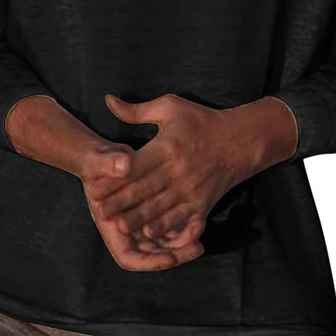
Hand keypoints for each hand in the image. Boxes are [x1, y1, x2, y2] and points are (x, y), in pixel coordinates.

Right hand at [76, 140, 205, 270]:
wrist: (104, 158)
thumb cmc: (96, 162)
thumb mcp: (99, 161)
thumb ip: (110, 164)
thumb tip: (124, 165)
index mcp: (111, 229)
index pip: (129, 258)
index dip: (150, 261)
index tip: (169, 257)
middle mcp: (127, 232)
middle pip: (152, 256)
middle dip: (174, 255)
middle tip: (196, 248)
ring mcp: (140, 225)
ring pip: (163, 245)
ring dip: (182, 245)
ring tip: (201, 240)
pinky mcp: (151, 215)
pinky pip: (169, 230)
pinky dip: (183, 229)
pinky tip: (199, 222)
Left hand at [91, 93, 293, 242]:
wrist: (241, 141)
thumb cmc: (202, 121)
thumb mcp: (171, 107)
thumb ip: (137, 110)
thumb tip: (108, 101)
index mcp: (167, 148)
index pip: (135, 167)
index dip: (114, 179)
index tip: (95, 186)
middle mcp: (177, 172)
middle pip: (144, 191)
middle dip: (121, 204)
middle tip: (99, 212)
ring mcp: (190, 190)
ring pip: (159, 210)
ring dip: (138, 220)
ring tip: (117, 227)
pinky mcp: (201, 204)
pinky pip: (180, 220)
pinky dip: (165, 229)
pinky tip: (149, 235)